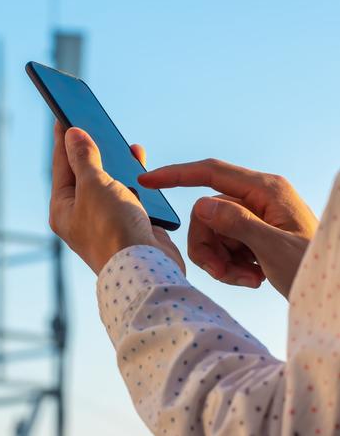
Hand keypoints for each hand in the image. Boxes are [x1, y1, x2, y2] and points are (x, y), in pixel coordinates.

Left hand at [49, 122, 183, 273]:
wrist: (146, 268)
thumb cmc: (112, 229)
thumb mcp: (93, 186)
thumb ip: (83, 158)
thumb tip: (72, 134)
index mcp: (62, 208)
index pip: (61, 165)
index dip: (63, 137)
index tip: (63, 113)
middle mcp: (81, 214)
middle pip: (84, 172)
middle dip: (91, 147)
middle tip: (91, 120)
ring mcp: (105, 220)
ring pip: (109, 182)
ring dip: (115, 161)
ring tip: (119, 140)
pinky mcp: (129, 223)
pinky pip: (129, 193)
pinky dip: (134, 177)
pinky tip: (138, 162)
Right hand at [139, 159, 317, 297]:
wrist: (331, 295)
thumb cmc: (313, 268)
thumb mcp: (274, 249)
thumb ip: (237, 224)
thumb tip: (201, 206)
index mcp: (266, 190)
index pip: (211, 172)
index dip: (176, 175)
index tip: (148, 180)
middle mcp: (258, 198)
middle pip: (206, 213)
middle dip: (207, 245)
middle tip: (221, 272)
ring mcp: (255, 217)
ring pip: (211, 232)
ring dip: (219, 260)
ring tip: (244, 279)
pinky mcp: (253, 234)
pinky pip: (223, 245)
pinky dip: (229, 265)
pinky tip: (252, 278)